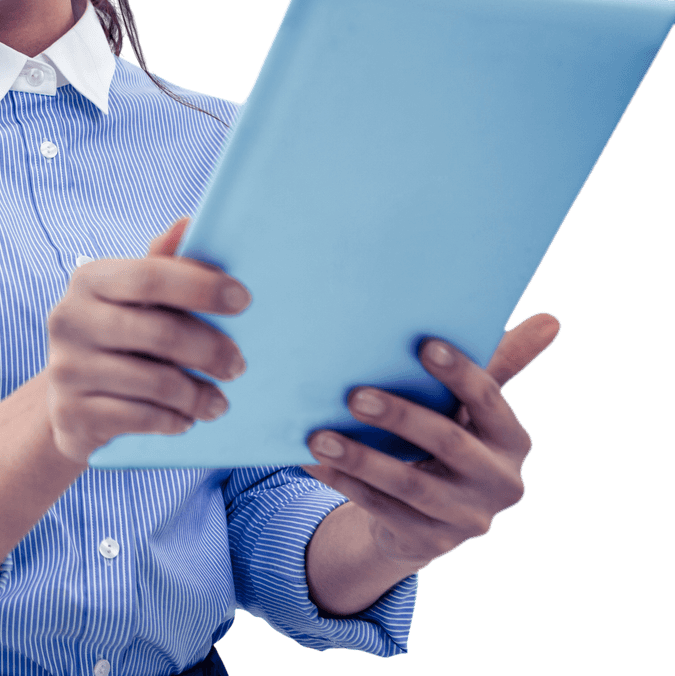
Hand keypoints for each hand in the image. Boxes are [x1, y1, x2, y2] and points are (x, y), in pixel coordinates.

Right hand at [45, 219, 249, 463]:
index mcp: (89, 279)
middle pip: (159, 332)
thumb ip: (162, 264)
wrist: (67, 401)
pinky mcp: (72, 414)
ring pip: (154, 383)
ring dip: (197, 394)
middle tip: (238, 365)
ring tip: (218, 402)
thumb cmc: (116, 336)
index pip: (151, 275)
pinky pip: (140, 418)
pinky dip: (172, 420)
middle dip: (210, 350)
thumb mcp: (133, 297)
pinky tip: (185, 418)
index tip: (243, 300)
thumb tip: (188, 222)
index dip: (201, 287)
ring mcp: (66, 369)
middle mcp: (69, 319)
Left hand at [304, 312, 559, 567]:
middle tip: (354, 395)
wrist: (431, 515)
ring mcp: (466, 519)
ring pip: (408, 484)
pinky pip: (379, 509)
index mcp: (513, 441)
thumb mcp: (475, 407)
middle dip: (400, 416)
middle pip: (448, 442)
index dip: (459, 373)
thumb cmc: (452, 436)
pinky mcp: (429, 543)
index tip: (423, 345)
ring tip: (319, 436)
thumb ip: (501, 363)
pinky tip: (312, 461)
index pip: (489, 400)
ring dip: (360, 459)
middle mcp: (499, 483)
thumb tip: (552, 319)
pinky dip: (343, 483)